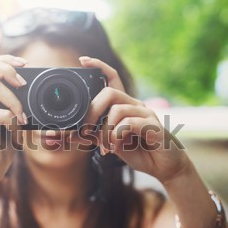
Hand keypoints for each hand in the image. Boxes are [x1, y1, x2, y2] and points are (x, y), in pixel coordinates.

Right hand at [0, 55, 27, 181]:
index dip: (4, 60)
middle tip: (23, 83)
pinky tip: (15, 131)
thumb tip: (29, 84)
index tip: (25, 64)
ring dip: (15, 102)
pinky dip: (12, 120)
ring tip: (21, 118)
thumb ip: (11, 99)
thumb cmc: (0, 144)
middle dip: (6, 68)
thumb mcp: (9, 116)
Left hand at [74, 56, 190, 184]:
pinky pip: (129, 124)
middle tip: (86, 130)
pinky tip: (114, 148)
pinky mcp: (153, 127)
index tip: (83, 60)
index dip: (99, 67)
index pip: (112, 78)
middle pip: (110, 93)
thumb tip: (65, 134)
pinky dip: (116, 137)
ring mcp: (145, 114)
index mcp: (124, 105)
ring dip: (105, 131)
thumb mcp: (108, 143)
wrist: (162, 166)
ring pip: (117, 110)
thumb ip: (89, 136)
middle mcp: (135, 105)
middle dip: (93, 111)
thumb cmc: (137, 151)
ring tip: (104, 147)